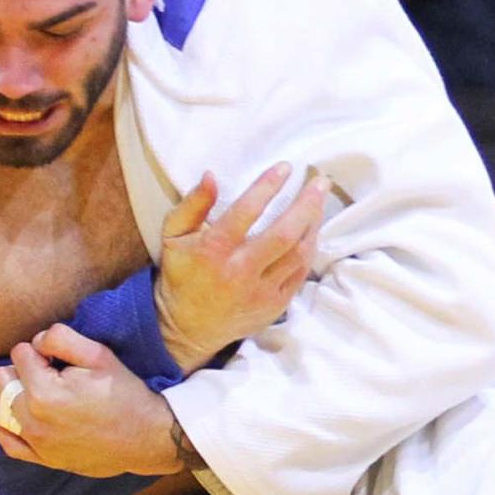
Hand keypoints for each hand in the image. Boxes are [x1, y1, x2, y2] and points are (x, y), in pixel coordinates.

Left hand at [0, 324, 180, 476]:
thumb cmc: (124, 393)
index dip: (42, 351)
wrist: (146, 437)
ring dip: (12, 395)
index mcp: (43, 391)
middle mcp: (32, 419)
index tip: (62, 361)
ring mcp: (35, 443)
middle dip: (21, 369)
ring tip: (39, 393)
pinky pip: (6, 441)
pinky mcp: (42, 459)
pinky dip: (9, 426)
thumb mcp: (98, 354)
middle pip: (0, 379)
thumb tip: (36, 343)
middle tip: (50, 374)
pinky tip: (27, 417)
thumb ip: (59, 338)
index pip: (20, 353)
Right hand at [153, 164, 328, 370]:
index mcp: (213, 251)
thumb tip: (212, 175)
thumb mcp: (174, 236)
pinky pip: (300, 273)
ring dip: (313, 224)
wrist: (188, 327)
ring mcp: (260, 291)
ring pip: (298, 254)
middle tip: (320, 181)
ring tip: (319, 200)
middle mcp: (239, 272)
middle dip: (306, 204)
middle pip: (284, 234)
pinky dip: (309, 249)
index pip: (246, 212)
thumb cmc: (182, 274)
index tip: (286, 167)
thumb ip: (192, 204)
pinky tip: (312, 230)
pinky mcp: (274, 305)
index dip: (268, 186)